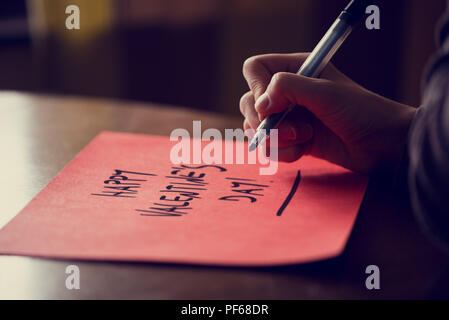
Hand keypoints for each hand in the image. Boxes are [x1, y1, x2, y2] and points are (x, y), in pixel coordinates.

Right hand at [240, 53, 416, 172]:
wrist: (382, 145)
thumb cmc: (361, 112)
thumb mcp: (325, 93)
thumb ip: (288, 88)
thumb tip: (260, 103)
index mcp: (296, 69)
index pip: (255, 69)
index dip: (256, 87)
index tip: (271, 106)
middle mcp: (288, 91)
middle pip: (249, 102)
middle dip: (264, 121)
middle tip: (289, 130)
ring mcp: (289, 116)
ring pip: (257, 128)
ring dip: (277, 139)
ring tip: (304, 138)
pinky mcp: (293, 139)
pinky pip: (271, 147)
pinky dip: (284, 153)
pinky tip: (305, 150)